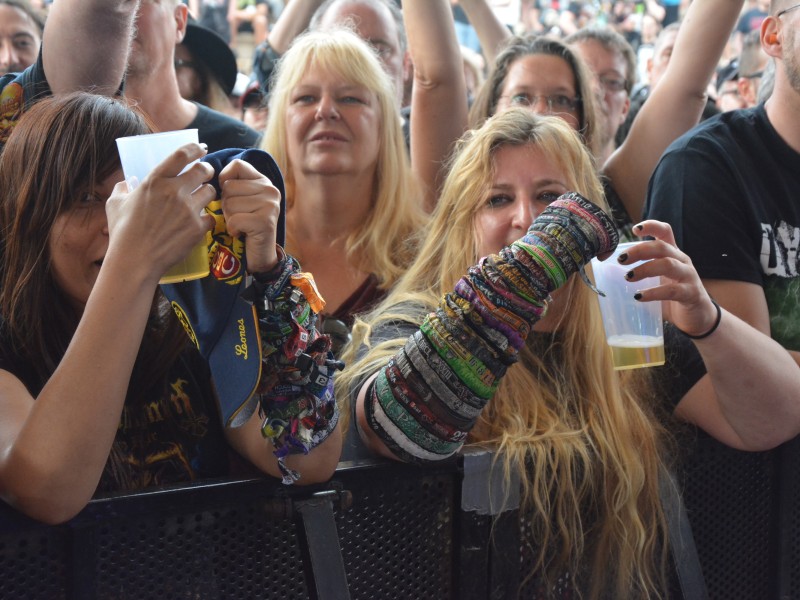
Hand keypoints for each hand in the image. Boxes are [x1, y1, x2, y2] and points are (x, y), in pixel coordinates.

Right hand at [106, 143, 215, 282]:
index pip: (182, 155)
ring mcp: (188, 210)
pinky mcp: (197, 228)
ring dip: (207, 194)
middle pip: (203, 170)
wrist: (134, 261)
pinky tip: (199, 222)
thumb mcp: (115, 204)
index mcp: (155, 180)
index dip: (195, 149)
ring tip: (200, 199)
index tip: (201, 148)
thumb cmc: (122, 232)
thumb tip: (127, 183)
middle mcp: (174, 191)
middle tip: (204, 174)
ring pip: (210, 192)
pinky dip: (207, 219)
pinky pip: (211, 216)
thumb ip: (122, 188)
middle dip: (206, 170)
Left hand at [217, 158, 281, 272]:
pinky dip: (233, 229)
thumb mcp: (241, 199)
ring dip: (229, 218)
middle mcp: (270, 189)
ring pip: (230, 204)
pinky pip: (234, 219)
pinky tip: (242, 233)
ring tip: (241, 225)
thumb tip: (207, 174)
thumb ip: (232, 184)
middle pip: (229, 187)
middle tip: (239, 216)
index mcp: (263, 181)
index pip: (236, 165)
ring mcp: (270, 205)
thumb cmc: (244, 225)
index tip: (231, 196)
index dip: (225, 179)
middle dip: (226, 204)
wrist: (259, 254)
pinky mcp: (265, 221)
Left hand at [618, 220, 719, 336]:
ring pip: (668, 264)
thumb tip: (607, 270)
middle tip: (621, 260)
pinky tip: (639, 297)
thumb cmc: (671, 297)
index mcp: (672, 254)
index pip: (665, 232)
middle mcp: (682, 261)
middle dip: (640, 250)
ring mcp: (689, 276)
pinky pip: (672, 291)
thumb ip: (633, 275)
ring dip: (645, 269)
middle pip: (662, 247)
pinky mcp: (691, 294)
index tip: (634, 230)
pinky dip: (654, 292)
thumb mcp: (652, 282)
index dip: (651, 226)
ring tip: (628, 277)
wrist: (697, 318)